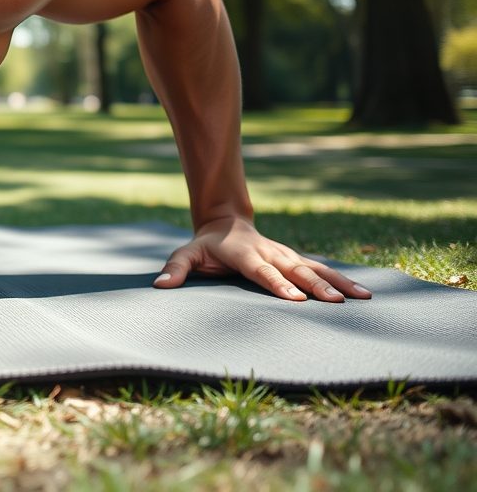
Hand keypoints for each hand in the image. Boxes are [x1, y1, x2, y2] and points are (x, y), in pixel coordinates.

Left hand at [153, 216, 371, 301]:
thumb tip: (160, 286)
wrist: (225, 221)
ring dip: (338, 282)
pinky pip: (320, 268)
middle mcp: (270, 253)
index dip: (278, 285)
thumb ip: (175, 269)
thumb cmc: (205, 245)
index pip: (263, 273)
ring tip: (363, 297)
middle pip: (296, 272)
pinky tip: (364, 292)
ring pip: (315, 269)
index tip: (296, 299)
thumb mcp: (186, 254)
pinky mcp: (294, 258)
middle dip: (317, 287)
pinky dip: (342, 278)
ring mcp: (285, 255)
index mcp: (245, 255)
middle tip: (338, 302)